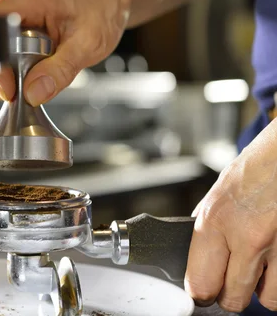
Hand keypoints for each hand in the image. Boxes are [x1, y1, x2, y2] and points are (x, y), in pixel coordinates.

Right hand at [0, 0, 129, 104]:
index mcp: (25, 0)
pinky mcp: (7, 35)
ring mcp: (5, 21)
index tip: (8, 86)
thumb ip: (61, 69)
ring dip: (1, 78)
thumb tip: (33, 93)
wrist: (106, 1)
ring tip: (31, 76)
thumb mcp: (89, 43)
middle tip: (20, 89)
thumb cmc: (99, 12)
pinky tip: (29, 74)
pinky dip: (7, 76)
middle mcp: (8, 6)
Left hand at [186, 119, 276, 311]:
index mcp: (216, 221)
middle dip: (230, 294)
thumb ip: (208, 229)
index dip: (201, 293)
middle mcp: (247, 237)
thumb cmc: (257, 166)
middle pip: (233, 299)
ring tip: (260, 268)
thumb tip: (197, 258)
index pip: (200, 283)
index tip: (203, 292)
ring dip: (263, 290)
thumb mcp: (218, 194)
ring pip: (269, 301)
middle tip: (231, 282)